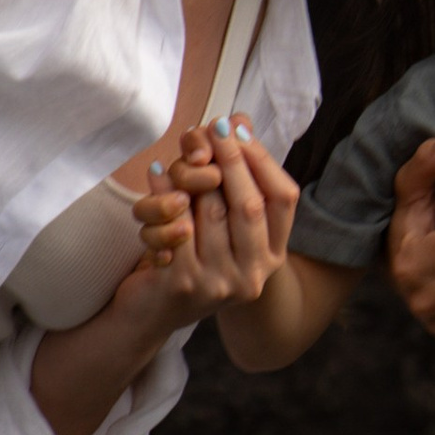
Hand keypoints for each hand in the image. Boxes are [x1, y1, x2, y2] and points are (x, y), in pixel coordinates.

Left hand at [128, 121, 296, 320]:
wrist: (151, 312)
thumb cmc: (191, 254)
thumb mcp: (221, 220)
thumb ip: (236, 178)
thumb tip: (239, 121)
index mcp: (272, 256)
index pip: (283, 199)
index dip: (263, 160)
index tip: (238, 130)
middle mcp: (254, 275)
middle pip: (250, 204)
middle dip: (230, 159)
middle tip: (213, 128)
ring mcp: (220, 283)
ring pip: (211, 211)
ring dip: (193, 174)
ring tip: (181, 152)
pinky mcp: (184, 285)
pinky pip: (175, 225)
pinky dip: (163, 193)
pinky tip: (156, 173)